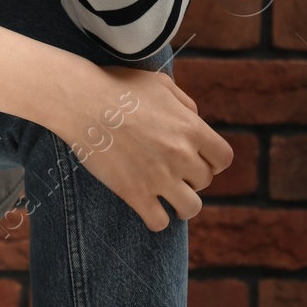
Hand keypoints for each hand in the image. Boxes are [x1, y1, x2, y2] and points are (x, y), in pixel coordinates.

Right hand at [49, 62, 232, 231]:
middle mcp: (181, 155)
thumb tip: (195, 119)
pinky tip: (149, 207)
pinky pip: (159, 222)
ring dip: (182, 204)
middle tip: (172, 170)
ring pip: (190, 208)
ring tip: (169, 197)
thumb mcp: (162, 84)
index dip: (213, 161)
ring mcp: (159, 177)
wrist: (83, 101)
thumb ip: (185, 104)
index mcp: (191, 128)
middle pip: (204, 181)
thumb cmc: (121, 87)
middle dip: (192, 177)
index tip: (199, 160)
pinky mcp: (135, 193)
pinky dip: (157, 218)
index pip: (223, 159)